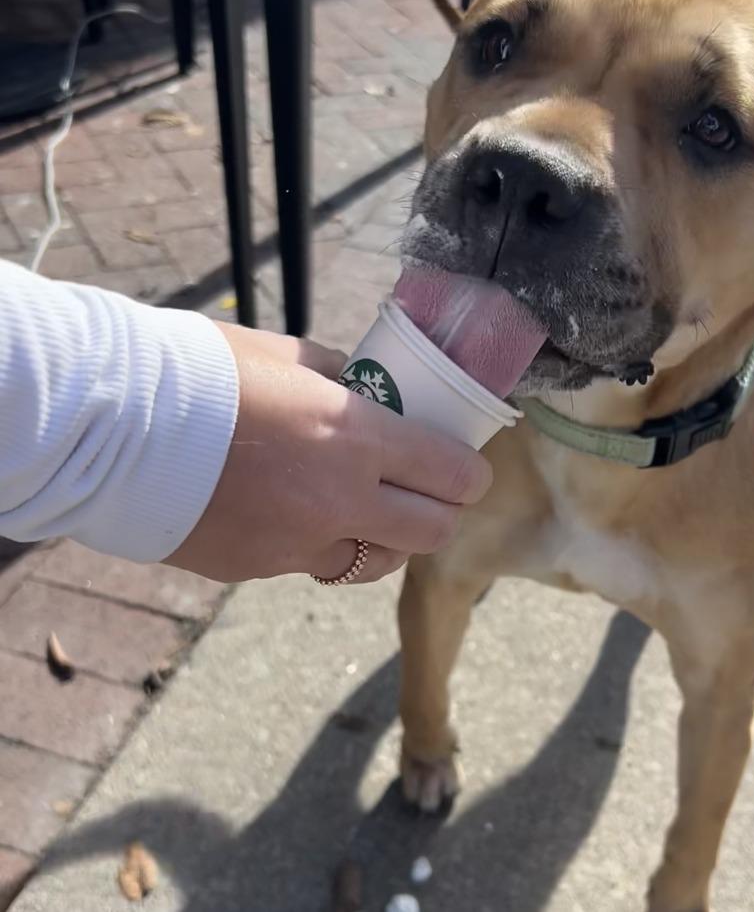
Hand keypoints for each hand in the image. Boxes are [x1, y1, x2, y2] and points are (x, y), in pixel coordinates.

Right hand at [167, 322, 491, 583]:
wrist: (111, 423)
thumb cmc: (203, 371)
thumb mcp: (290, 356)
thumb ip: (344, 379)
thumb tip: (374, 392)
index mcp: (354, 438)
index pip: (451, 474)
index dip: (470, 475)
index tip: (468, 471)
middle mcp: (338, 501)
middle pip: (432, 533)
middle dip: (442, 513)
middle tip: (430, 494)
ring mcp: (296, 544)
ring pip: (377, 562)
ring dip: (387, 540)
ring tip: (367, 512)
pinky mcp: (256, 569)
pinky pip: (312, 565)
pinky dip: (320, 546)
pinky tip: (294, 515)